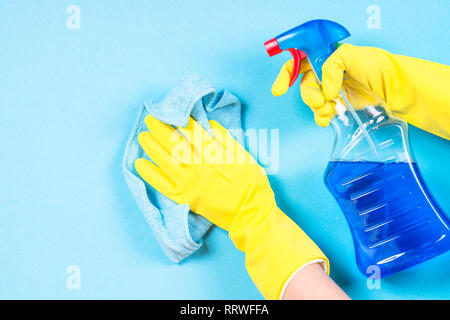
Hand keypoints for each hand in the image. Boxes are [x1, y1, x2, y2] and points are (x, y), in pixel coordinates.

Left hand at [135, 115, 327, 298]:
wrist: (250, 214)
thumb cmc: (252, 185)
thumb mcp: (246, 157)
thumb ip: (227, 141)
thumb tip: (210, 125)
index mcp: (215, 155)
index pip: (193, 133)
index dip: (180, 121)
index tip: (171, 112)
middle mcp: (199, 167)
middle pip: (174, 144)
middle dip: (160, 129)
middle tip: (149, 118)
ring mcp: (190, 184)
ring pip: (165, 161)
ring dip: (152, 147)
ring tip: (142, 136)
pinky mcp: (186, 198)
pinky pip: (163, 185)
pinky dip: (150, 174)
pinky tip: (140, 164)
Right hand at [271, 43, 449, 138]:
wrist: (394, 89)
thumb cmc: (379, 66)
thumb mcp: (352, 55)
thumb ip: (330, 66)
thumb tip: (325, 90)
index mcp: (326, 55)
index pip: (299, 60)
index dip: (286, 74)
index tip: (279, 89)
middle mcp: (326, 71)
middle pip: (303, 83)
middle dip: (308, 95)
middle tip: (321, 101)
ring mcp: (331, 88)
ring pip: (312, 99)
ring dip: (315, 107)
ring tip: (327, 111)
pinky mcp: (338, 103)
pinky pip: (321, 111)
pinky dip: (321, 116)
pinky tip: (325, 119)